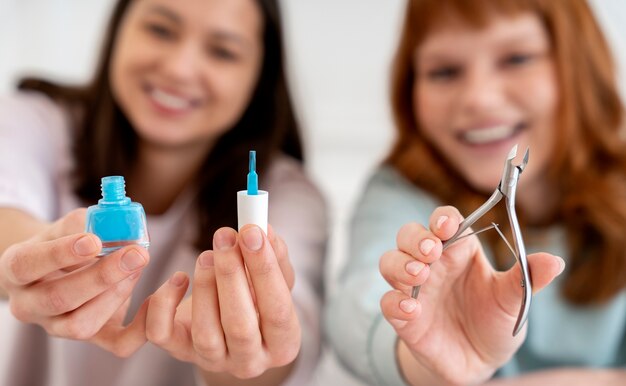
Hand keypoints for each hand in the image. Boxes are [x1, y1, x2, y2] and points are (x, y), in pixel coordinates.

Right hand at [0, 208, 149, 356]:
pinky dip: (140, 326)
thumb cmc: (66, 241)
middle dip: (102, 276)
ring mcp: (56, 326)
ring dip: (116, 295)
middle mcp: (29, 304)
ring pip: (82, 325)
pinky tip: (153, 298)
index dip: (60, 253)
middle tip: (135, 254)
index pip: (27, 265)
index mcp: (17, 270)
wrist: (63, 268)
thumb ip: (88, 224)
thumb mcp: (68, 226)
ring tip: (137, 267)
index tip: (93, 240)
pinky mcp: (91, 337)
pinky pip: (117, 344)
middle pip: (58, 299)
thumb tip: (119, 225)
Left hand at [145, 224, 299, 380]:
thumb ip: (275, 256)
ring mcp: (214, 359)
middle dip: (231, 275)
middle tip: (225, 236)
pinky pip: (161, 334)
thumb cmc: (260, 299)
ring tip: (206, 255)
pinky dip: (164, 303)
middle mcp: (250, 360)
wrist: (232, 325)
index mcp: (283, 344)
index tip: (252, 232)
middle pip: (240, 326)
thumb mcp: (277, 279)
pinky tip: (179, 278)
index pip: (277, 312)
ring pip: (204, 333)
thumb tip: (264, 229)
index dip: (265, 270)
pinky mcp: (179, 351)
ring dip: (204, 286)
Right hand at [379, 206, 564, 384]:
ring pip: (390, 262)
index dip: (442, 219)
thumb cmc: (494, 322)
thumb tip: (555, 261)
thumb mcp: (514, 300)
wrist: (479, 362)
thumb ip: (527, 278)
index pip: (443, 221)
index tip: (449, 226)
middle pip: (409, 236)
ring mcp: (415, 290)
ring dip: (400, 264)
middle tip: (431, 250)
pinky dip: (395, 302)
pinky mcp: (404, 317)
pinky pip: (388, 302)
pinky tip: (413, 307)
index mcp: (458, 252)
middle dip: (415, 238)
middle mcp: (432, 265)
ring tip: (419, 275)